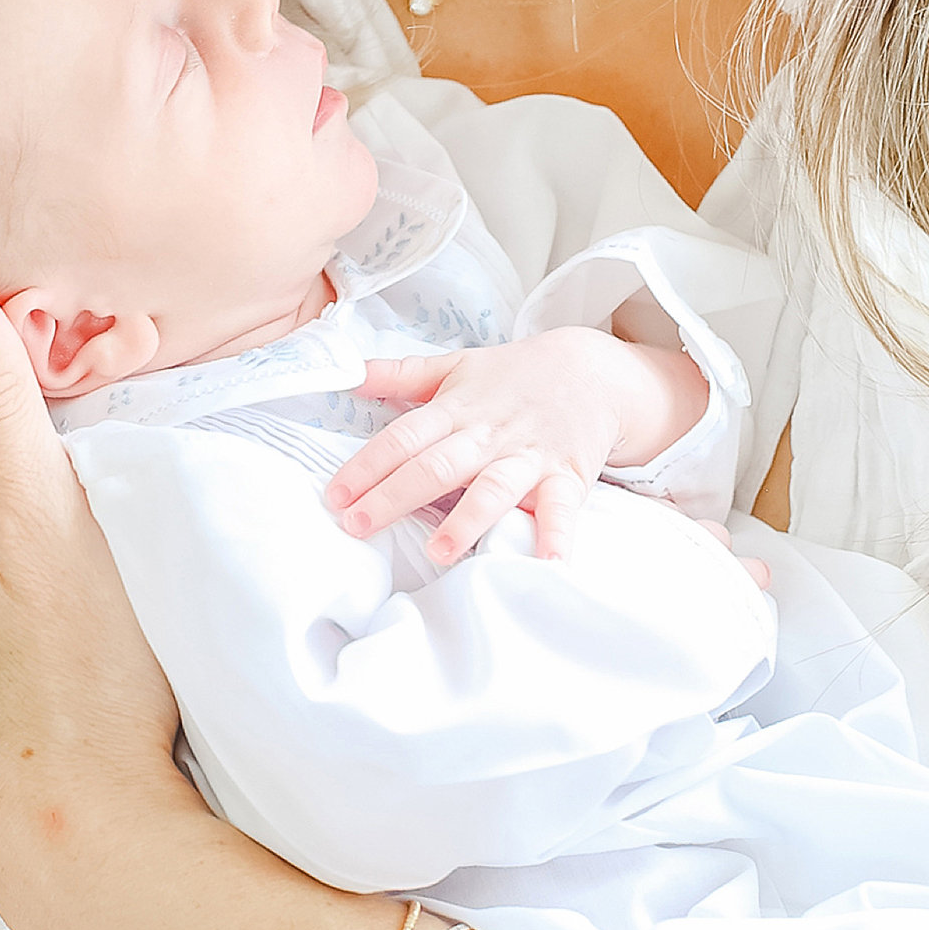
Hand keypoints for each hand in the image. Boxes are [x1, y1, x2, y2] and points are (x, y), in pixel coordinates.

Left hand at [324, 328, 706, 565]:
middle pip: (437, 465)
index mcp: (456, 409)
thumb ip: (401, 374)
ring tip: (439, 551)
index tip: (334, 496)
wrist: (594, 371)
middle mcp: (488, 435)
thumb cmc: (514, 376)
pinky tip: (547, 564)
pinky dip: (557, 536)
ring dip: (467, 519)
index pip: (404, 437)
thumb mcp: (457, 366)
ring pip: (494, 488)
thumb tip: (348, 374)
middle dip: (395, 496)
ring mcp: (528, 457)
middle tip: (357, 526)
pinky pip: (563, 509)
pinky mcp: (567, 477)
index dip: (367, 465)